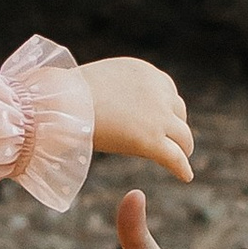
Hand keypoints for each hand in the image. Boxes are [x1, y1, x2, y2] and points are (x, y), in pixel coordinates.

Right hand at [76, 55, 193, 182]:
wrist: (62, 103)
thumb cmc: (66, 93)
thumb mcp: (98, 81)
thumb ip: (112, 91)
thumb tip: (100, 102)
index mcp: (144, 71)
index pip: (166, 90)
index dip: (165, 108)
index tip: (160, 120)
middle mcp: (157, 90)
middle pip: (178, 111)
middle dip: (174, 126)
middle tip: (170, 140)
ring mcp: (157, 116)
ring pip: (182, 136)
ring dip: (182, 147)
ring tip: (180, 158)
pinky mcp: (151, 140)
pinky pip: (175, 158)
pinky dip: (182, 168)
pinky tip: (185, 176)